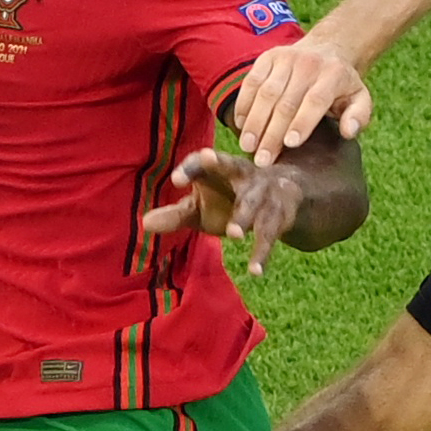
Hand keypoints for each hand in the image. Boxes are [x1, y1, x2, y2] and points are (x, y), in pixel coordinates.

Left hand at [139, 148, 309, 275]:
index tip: (177, 180)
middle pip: (231, 166)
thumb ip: (177, 214)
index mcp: (219, 168)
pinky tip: (255, 271)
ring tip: (234, 235)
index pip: (202, 162)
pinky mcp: (280, 213)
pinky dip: (262, 253)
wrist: (286, 194)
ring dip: (245, 218)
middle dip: (221, 164)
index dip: (190, 168)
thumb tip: (144, 224)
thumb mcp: (202, 206)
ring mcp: (264, 192)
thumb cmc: (231, 199)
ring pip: (254, 204)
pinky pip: (271, 234)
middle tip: (208, 158)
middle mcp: (243, 174)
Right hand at [230, 39, 373, 152]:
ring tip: (247, 146)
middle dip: (272, 133)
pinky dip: (244, 104)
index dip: (302, 122)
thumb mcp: (360, 98)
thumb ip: (359, 116)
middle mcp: (308, 63)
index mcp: (333, 75)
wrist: (327, 50)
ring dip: (254, 122)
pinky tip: (240, 125)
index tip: (290, 144)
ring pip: (265, 93)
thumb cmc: (341, 86)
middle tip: (263, 160)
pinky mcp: (267, 58)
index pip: (315, 100)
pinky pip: (251, 82)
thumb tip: (349, 131)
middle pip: (286, 101)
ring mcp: (285, 58)